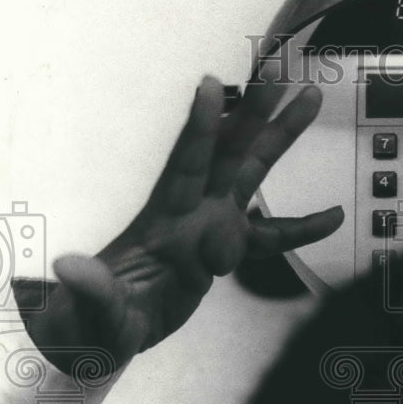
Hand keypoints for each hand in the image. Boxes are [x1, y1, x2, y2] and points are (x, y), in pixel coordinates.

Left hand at [23, 76, 343, 370]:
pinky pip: (271, 234)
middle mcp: (191, 210)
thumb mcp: (91, 313)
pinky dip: (302, 226)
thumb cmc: (92, 323)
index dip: (199, 127)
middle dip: (253, 109)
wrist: (104, 335)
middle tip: (277, 69)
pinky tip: (332, 216)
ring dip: (280, 135)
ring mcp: (212, 225)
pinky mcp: (226, 248)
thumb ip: (90, 291)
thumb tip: (70, 266)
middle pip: (228, 150)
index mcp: (162, 221)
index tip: (211, 85)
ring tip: (310, 97)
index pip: (185, 165)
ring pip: (252, 171)